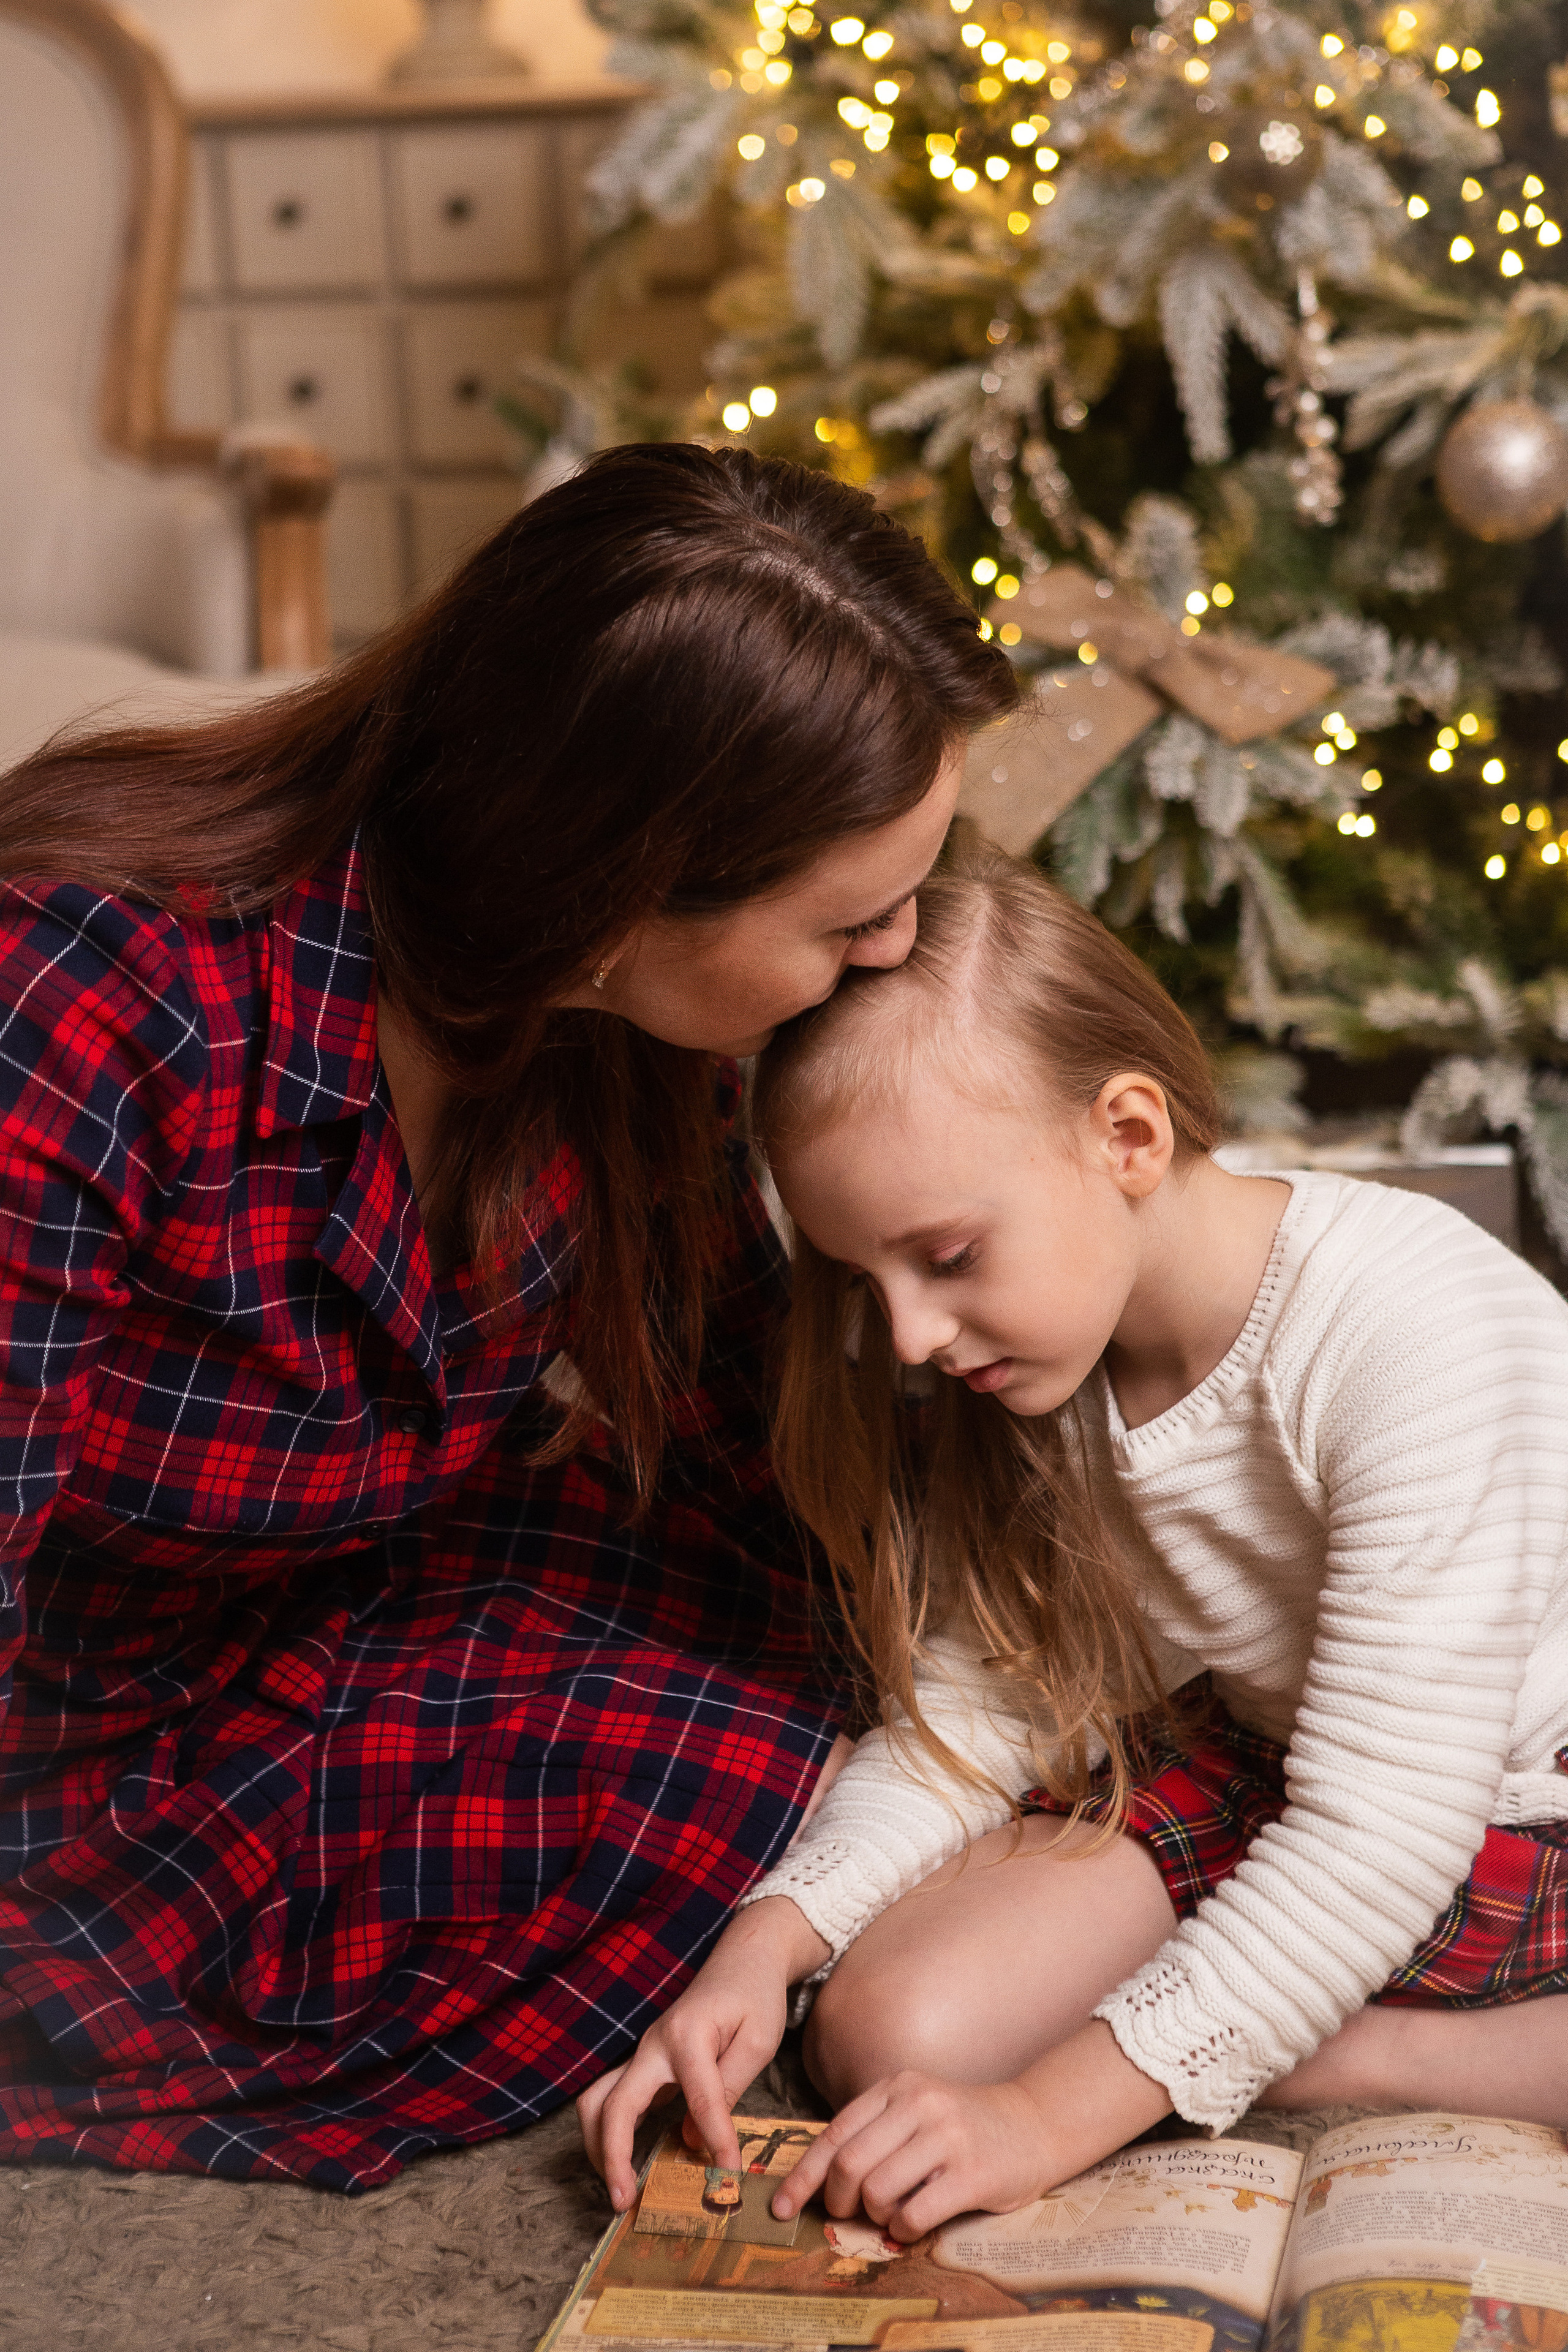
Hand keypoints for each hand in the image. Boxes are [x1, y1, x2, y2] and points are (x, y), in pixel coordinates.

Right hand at [575, 1897, 829, 2212]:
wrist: (742, 1959)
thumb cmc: (754, 1996)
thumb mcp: (758, 2040)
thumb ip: (728, 2090)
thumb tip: (694, 2140)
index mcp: (688, 2036)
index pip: (700, 2101)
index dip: (715, 2142)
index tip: (729, 2176)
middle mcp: (653, 2045)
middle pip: (613, 2104)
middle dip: (612, 2155)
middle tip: (623, 2200)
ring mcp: (643, 2052)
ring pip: (598, 2100)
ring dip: (599, 2145)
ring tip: (617, 2187)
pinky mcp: (644, 2063)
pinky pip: (613, 2099)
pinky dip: (611, 2132)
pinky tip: (625, 2161)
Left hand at [771, 2023, 1170, 2241]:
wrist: (1035, 2123)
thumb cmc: (966, 2125)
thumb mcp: (916, 2110)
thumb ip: (875, 2133)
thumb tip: (820, 2180)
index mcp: (897, 2086)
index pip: (833, 2133)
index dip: (802, 2175)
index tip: (783, 2206)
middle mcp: (919, 2104)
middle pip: (848, 2165)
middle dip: (837, 2201)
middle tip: (847, 2213)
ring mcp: (945, 2137)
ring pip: (877, 2190)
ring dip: (875, 2215)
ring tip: (891, 2212)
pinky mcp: (970, 2172)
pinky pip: (913, 2213)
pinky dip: (902, 2229)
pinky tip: (913, 2223)